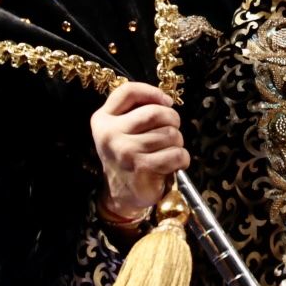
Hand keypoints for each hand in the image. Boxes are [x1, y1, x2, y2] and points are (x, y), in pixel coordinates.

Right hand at [92, 81, 188, 218]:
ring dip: (177, 142)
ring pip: (169, 134)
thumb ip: (135, 110)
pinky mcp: (141, 167)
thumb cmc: (128, 155)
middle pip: (155, 112)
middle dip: (172, 119)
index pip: (128, 91)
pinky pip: (176, 154)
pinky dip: (182, 158)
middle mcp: (110, 133)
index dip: (152, 92)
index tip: (166, 102)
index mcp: (103, 119)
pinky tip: (174, 163)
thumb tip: (166, 100)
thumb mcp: (121, 129)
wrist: (122, 194)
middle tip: (171, 130)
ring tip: (169, 150)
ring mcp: (125, 151)